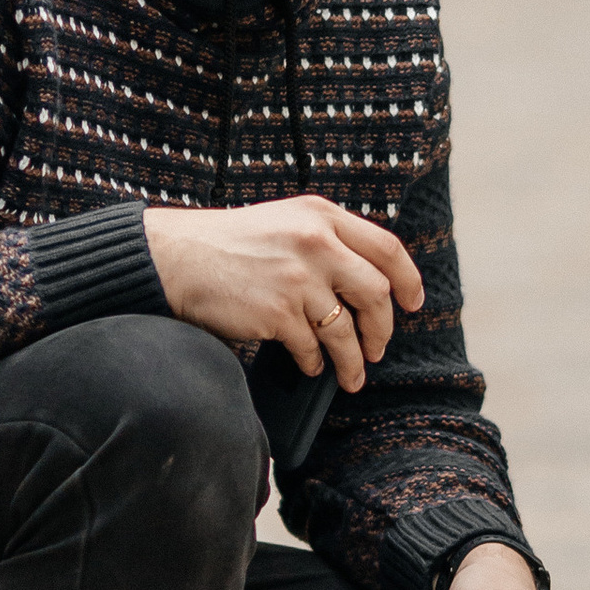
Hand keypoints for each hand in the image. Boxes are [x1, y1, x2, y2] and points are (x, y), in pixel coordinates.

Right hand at [143, 194, 423, 391]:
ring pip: (346, 330)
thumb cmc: (228, 245)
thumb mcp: (285, 223)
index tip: (413, 303)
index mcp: (321, 215)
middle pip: (375, 293)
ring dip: (353, 360)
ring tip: (352, 375)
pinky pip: (312, 348)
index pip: (387, 248)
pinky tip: (310, 366)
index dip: (408, 279)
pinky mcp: (278, 310)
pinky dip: (315, 363)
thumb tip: (365, 285)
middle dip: (383, 329)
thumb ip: (325, 240)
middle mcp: (316, 241)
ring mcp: (299, 276)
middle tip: (378, 348)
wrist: (177, 258)